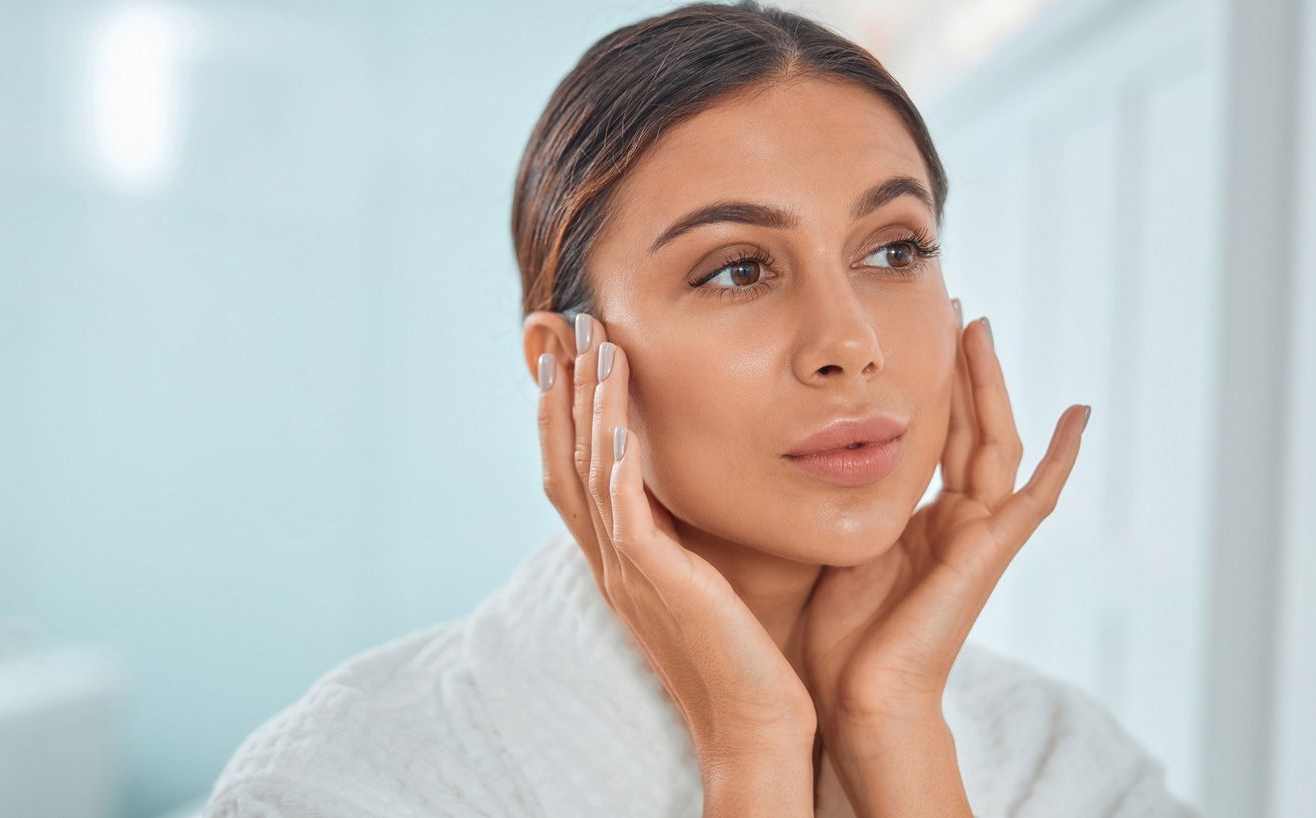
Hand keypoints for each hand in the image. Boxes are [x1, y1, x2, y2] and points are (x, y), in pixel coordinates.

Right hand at [535, 311, 817, 771]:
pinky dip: (612, 460)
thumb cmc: (743, 659)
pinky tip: (615, 416)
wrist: (754, 728)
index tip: (571, 353)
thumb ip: (688, 538)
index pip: (575, 471)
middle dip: (560, 392)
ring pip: (586, 474)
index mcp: (620, 561)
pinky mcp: (657, 583)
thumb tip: (698, 490)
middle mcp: (610, 563)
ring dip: (585, 406)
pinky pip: (623, 512)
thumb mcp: (705, 583)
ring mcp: (627, 574)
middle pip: (563, 460)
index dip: (565, 411)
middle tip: (562, 327)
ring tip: (592, 344)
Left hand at [798, 311, 1089, 725]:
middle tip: (955, 308)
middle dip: (961, 368)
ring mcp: (978, 534)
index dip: (931, 385)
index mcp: (919, 520)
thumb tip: (802, 450)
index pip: (934, 436)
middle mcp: (955, 521)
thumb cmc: (839, 636)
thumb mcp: (834, 543)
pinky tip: (1079, 414)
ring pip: (994, 441)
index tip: (919, 332)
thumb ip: (840, 499)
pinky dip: (1062, 456)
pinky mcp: (991, 552)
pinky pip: (1036, 495)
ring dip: (990, 385)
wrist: (861, 695)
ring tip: (981, 329)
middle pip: (967, 427)